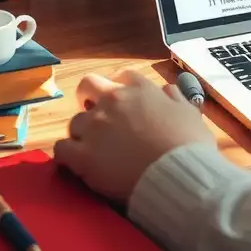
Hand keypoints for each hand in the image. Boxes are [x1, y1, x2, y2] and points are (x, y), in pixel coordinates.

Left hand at [54, 69, 214, 201]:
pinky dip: (67, 155)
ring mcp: (95, 127)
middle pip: (88, 85)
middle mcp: (113, 101)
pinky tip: (77, 163)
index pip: (122, 76)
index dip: (120, 87)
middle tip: (97, 117)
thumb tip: (166, 92)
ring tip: (94, 149)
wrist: (177, 175)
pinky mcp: (82, 155)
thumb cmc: (189, 144)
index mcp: (140, 89)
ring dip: (82, 132)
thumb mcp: (189, 112)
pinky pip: (61, 149)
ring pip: (74, 122)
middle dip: (88, 97)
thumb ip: (174, 98)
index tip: (123, 101)